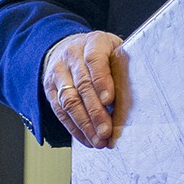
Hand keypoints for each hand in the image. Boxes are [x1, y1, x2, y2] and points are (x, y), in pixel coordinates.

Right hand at [42, 30, 123, 147]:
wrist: (68, 46)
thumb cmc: (101, 52)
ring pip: (68, 101)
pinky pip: (60, 111)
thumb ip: (122, 68)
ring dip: (84, 124)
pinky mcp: (50, 88)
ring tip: (98, 140)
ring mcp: (58, 72)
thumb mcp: (114, 50)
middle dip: (95, 112)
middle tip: (106, 131)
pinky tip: (86, 138)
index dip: (102, 80)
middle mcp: (72, 55)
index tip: (109, 100)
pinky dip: (74, 128)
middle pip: (82, 85)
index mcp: (93, 42)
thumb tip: (133, 97)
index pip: (95, 60)